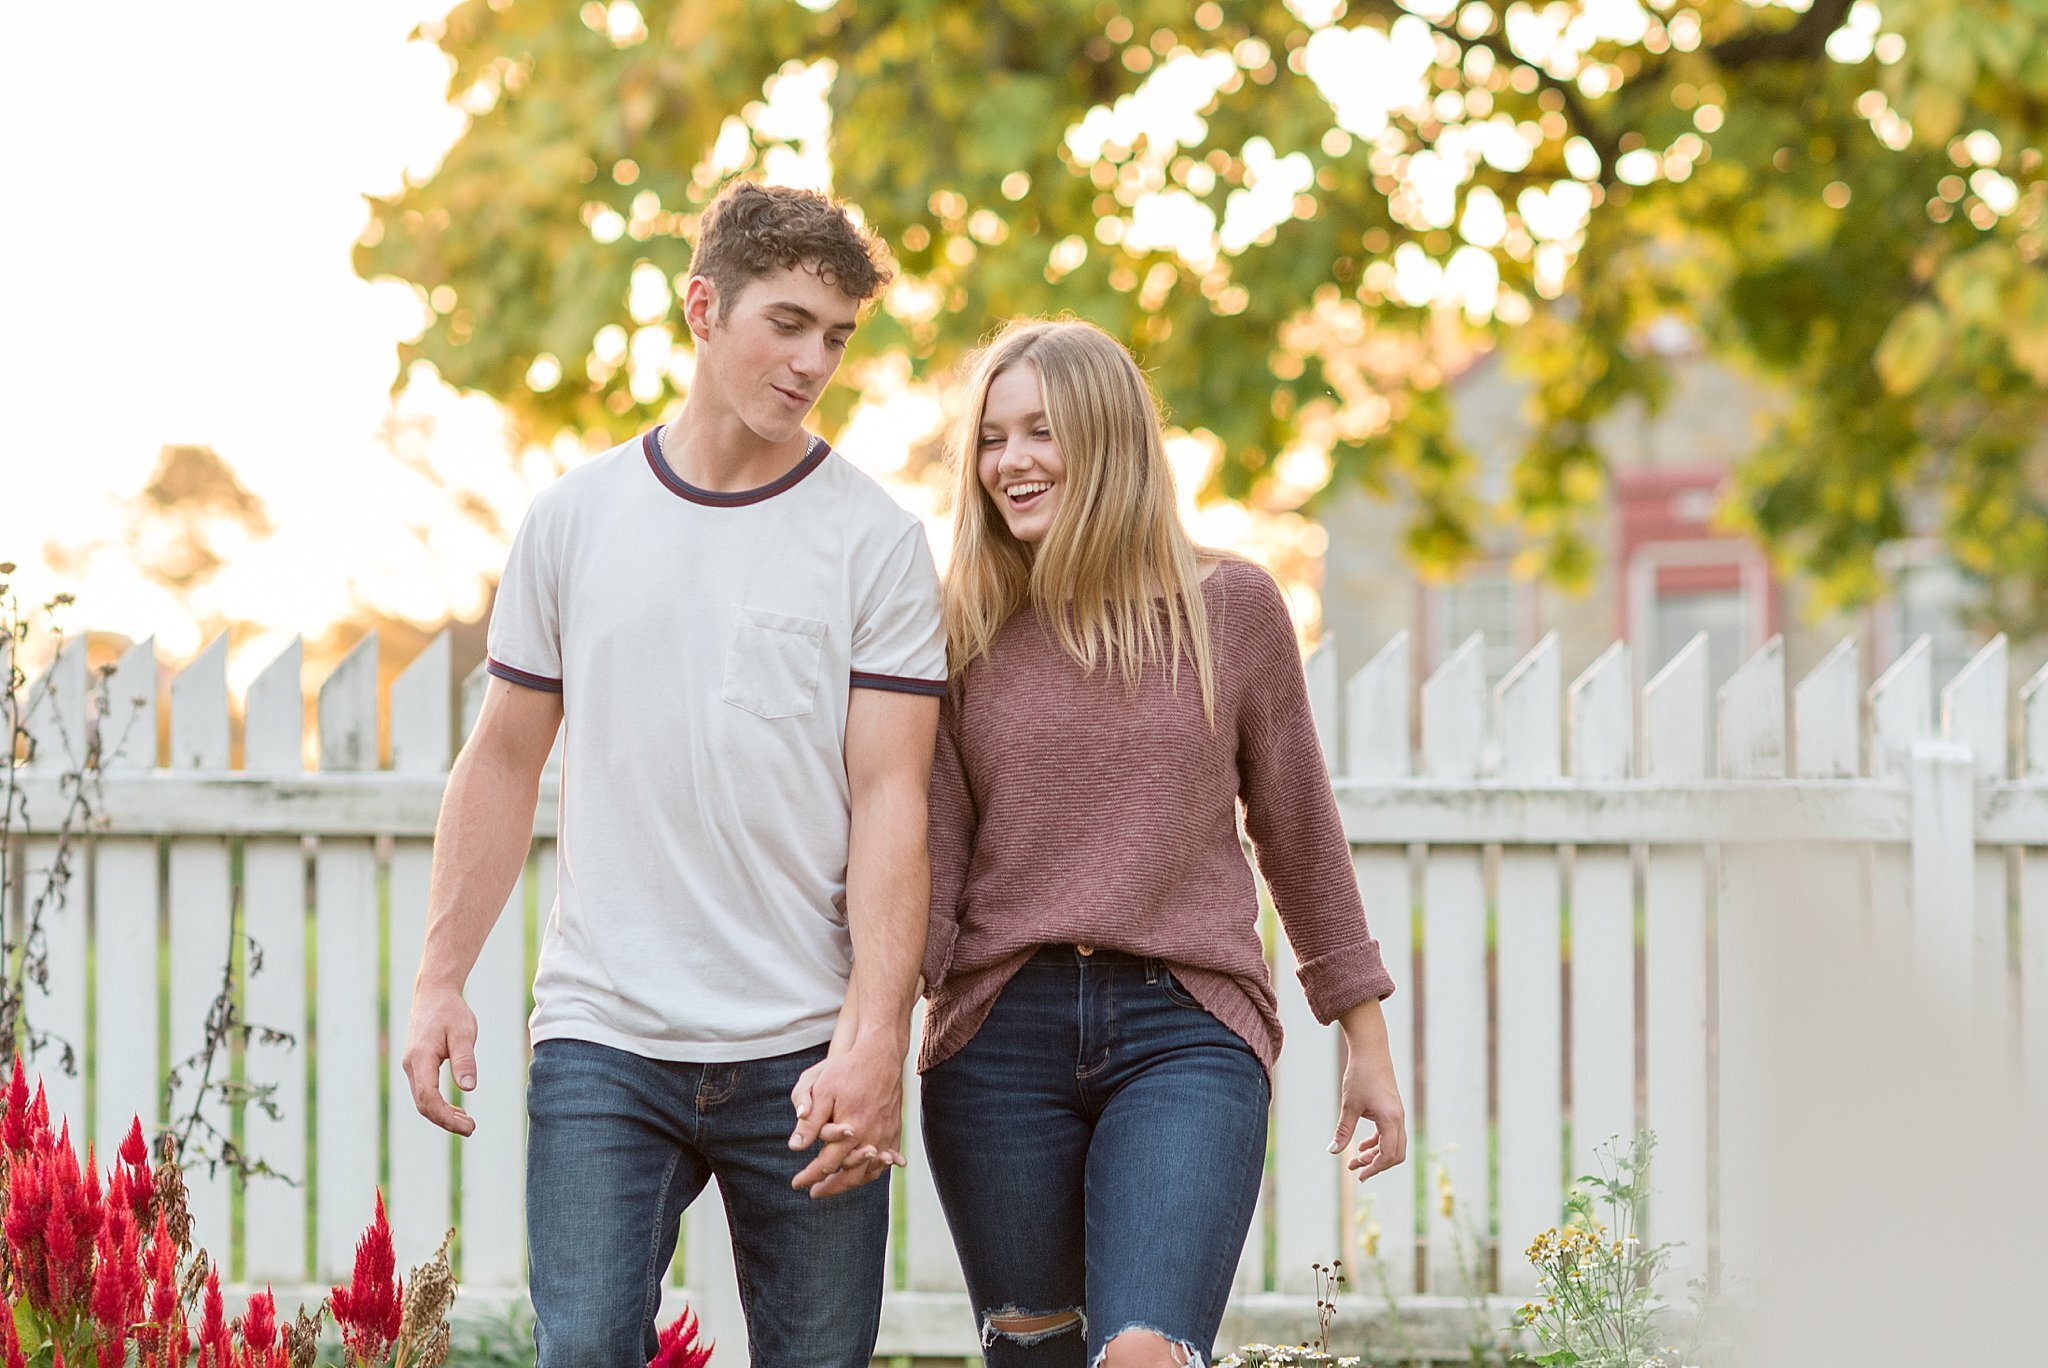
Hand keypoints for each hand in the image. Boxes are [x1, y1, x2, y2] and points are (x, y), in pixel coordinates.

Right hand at [402, 984, 477, 1135]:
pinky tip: (457, 1111)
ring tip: (467, 1124)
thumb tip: (469, 1088)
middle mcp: (411, 1066)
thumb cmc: (450, 1012)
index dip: (445, 1116)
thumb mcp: (463, 1032)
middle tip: (471, 1129)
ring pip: (423, 1100)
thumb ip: (464, 1059)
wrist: (433, 994)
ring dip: (443, 1115)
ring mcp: (412, 1067)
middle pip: (423, 1104)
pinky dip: (439, 1105)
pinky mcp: (417, 1066)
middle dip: (445, 1121)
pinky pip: (425, 1092)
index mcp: (420, 1058)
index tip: (467, 1126)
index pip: (428, 1097)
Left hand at [787, 1036, 904, 1199]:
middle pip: (849, 1176)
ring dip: (852, 1182)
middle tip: (815, 1193)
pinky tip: (867, 1172)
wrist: (881, 1054)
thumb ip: (810, 1122)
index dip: (809, 1176)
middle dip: (830, 1187)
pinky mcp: (895, 1128)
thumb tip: (795, 1147)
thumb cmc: (848, 1070)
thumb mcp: (822, 1090)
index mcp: (851, 1132)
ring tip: (838, 1185)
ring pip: (869, 1172)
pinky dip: (875, 1170)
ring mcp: (886, 1135)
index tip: (796, 1184)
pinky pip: (886, 1159)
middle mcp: (871, 1138)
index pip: (826, 1165)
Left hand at [1332, 999, 1405, 1181]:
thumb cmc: (1360, 1076)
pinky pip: (1389, 1134)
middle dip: (1377, 1165)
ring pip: (1393, 1145)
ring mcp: (1397, 1114)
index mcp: (1390, 1120)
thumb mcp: (1349, 1105)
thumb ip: (1343, 1131)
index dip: (1374, 1168)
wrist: (1371, 1051)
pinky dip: (1377, 1143)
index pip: (1388, 1155)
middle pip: (1396, 1154)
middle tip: (1356, 1170)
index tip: (1358, 1174)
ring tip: (1354, 1160)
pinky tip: (1361, 1146)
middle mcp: (1398, 1119)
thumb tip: (1333, 1151)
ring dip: (1376, 1155)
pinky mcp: (1392, 1110)